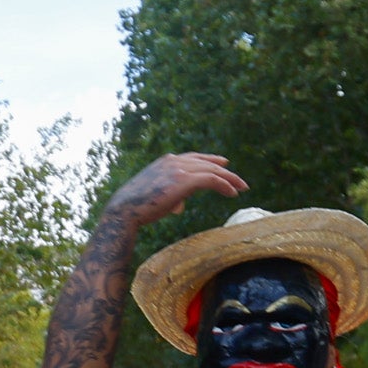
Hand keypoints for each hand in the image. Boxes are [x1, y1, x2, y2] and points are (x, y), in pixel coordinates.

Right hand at [99, 150, 248, 229]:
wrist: (125, 209)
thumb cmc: (138, 207)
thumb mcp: (156, 195)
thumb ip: (170, 196)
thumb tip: (179, 206)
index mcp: (166, 161)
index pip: (194, 157)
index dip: (211, 160)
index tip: (224, 164)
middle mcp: (174, 161)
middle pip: (207, 163)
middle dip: (226, 172)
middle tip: (240, 181)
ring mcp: (179, 169)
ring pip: (212, 170)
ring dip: (230, 179)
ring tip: (242, 188)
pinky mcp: (185, 180)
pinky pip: (211, 179)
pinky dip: (224, 185)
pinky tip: (232, 193)